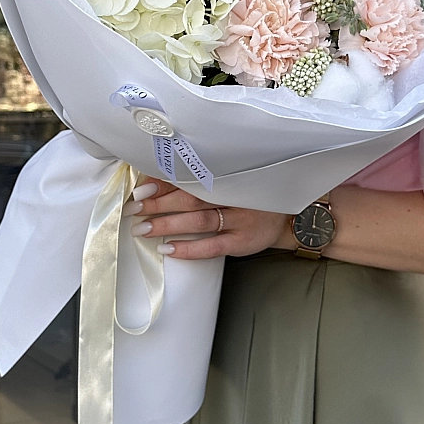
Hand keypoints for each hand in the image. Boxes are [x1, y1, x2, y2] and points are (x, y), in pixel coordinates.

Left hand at [126, 179, 292, 260]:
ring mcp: (239, 219)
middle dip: (159, 203)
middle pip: (191, 197)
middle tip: (135, 208)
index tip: (142, 187)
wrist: (288, 216)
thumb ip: (203, 179)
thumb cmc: (252, 196)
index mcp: (229, 174)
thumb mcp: (232, 180)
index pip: (191, 176)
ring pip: (198, 221)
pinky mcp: (242, 241)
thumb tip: (159, 178)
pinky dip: (189, 248)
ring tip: (143, 228)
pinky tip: (168, 249)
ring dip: (167, 224)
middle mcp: (234, 194)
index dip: (165, 182)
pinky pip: (212, 246)